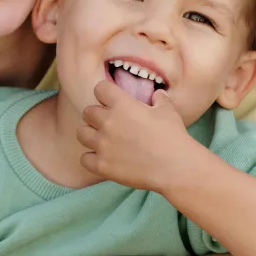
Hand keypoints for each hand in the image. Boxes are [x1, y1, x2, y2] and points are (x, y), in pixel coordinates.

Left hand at [77, 81, 203, 191]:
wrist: (174, 167)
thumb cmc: (172, 136)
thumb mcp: (168, 111)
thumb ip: (159, 99)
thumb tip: (157, 94)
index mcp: (122, 105)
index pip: (100, 88)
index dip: (106, 93)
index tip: (112, 100)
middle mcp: (108, 122)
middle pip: (88, 112)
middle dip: (96, 115)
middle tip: (109, 123)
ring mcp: (103, 145)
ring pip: (81, 133)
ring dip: (90, 135)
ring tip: (102, 140)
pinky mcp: (102, 165)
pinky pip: (84, 158)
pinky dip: (91, 158)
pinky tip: (103, 159)